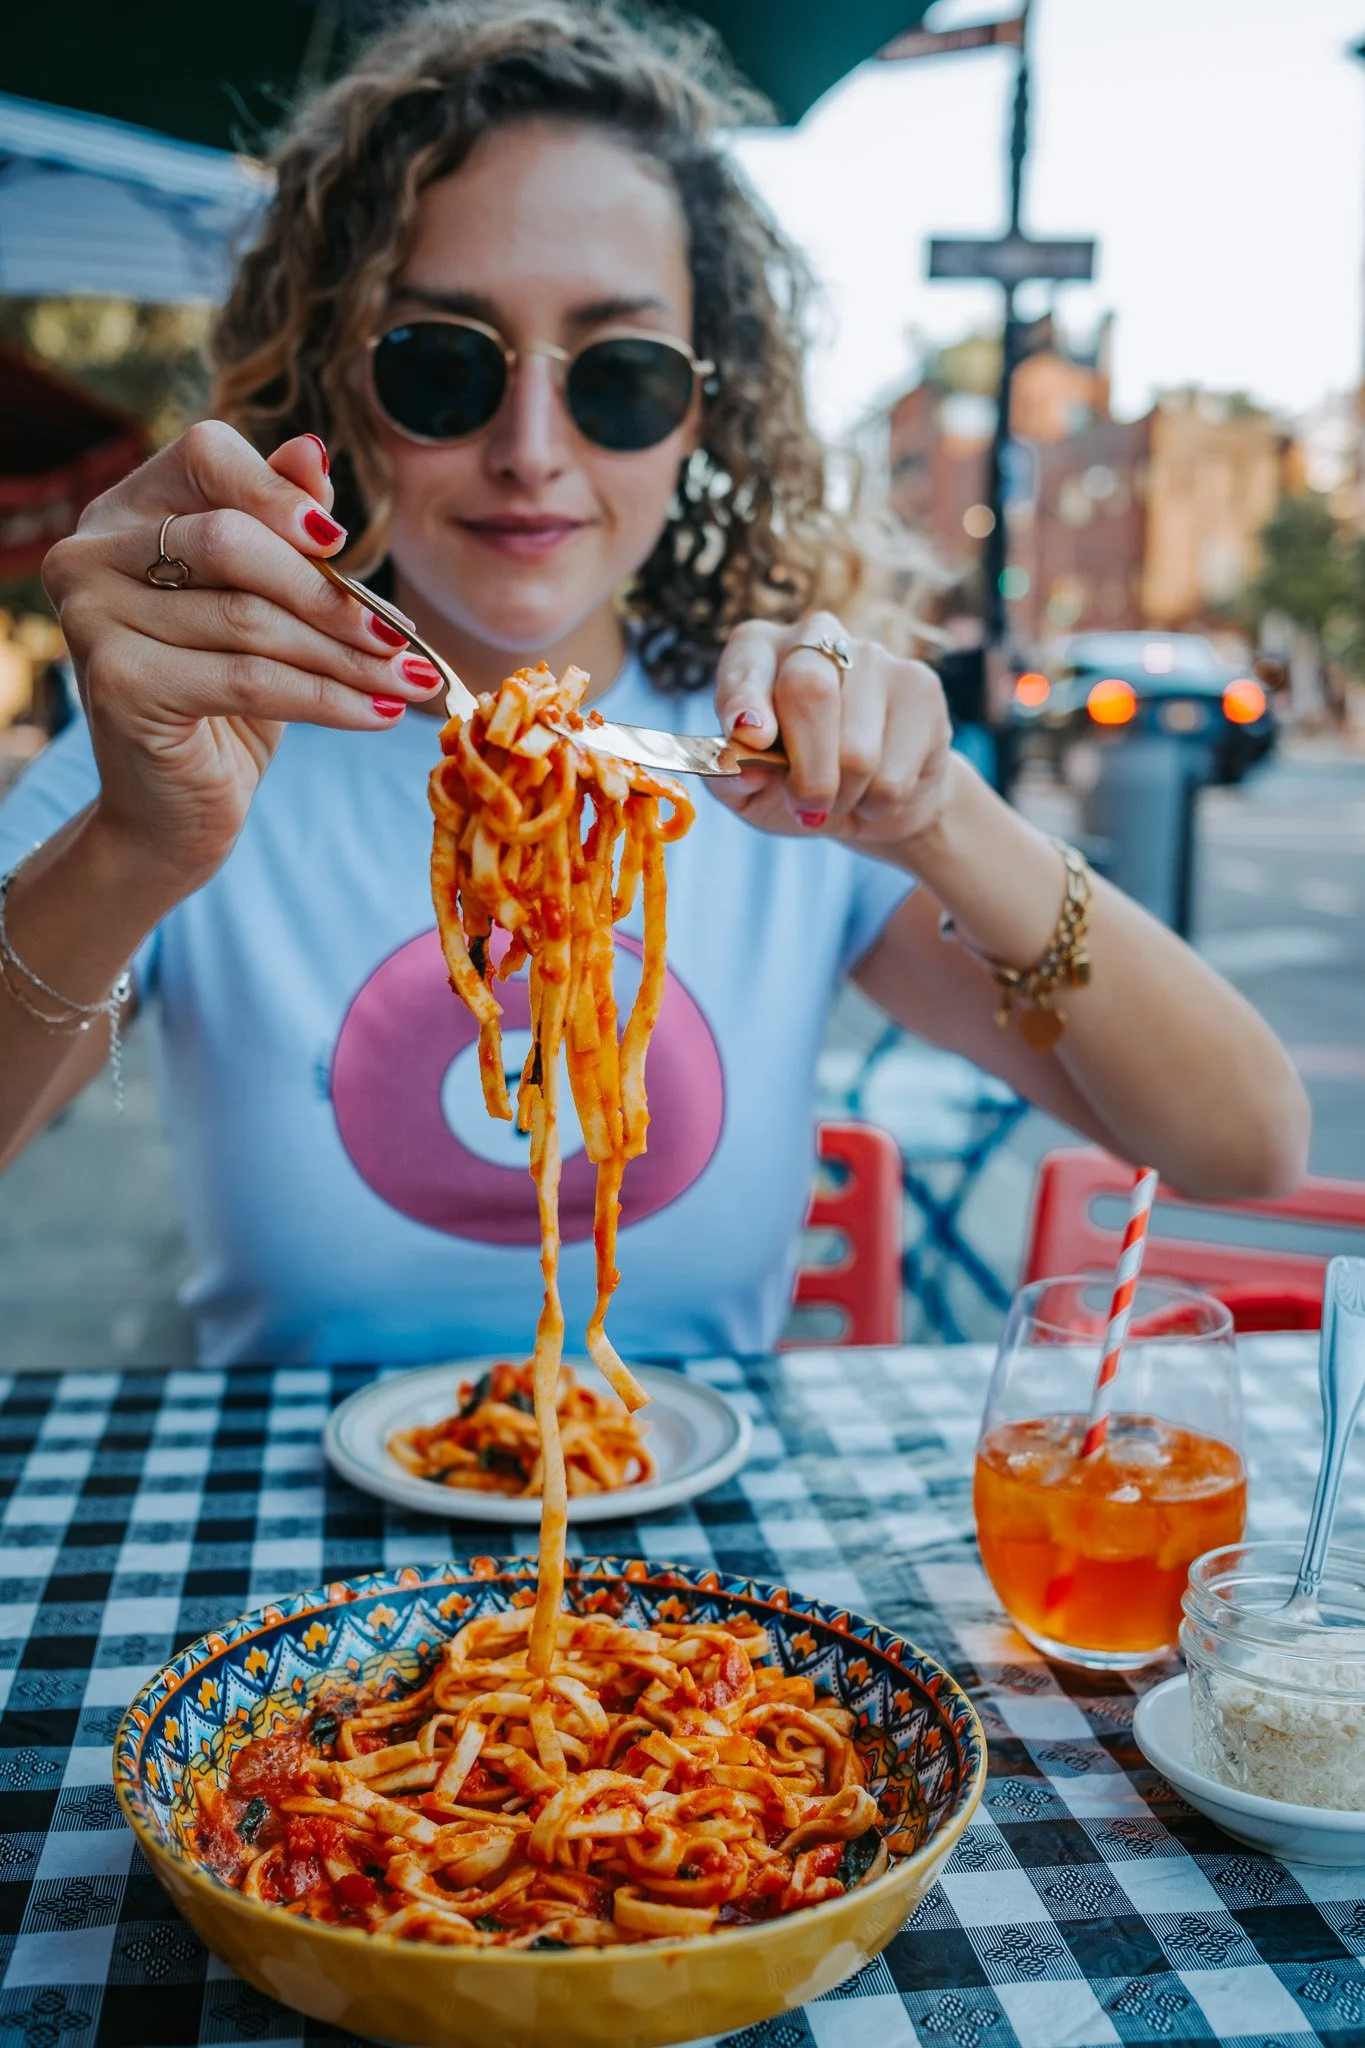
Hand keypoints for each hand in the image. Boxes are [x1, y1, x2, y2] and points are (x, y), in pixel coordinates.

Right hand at [42, 421, 442, 891]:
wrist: (173, 806)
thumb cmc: (222, 695)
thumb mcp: (261, 604)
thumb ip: (280, 524)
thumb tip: (313, 450)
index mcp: (124, 512)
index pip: (205, 456)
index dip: (279, 492)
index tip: (343, 545)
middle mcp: (91, 554)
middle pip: (232, 543)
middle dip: (330, 595)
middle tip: (400, 635)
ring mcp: (93, 618)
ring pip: (250, 621)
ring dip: (347, 656)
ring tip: (411, 678)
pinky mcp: (119, 685)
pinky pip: (250, 680)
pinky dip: (331, 699)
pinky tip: (382, 713)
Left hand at [711, 612, 954, 851]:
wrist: (872, 802)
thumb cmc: (796, 788)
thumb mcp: (749, 792)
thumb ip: (729, 779)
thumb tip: (740, 769)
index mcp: (757, 650)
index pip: (746, 666)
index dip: (745, 701)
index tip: (751, 736)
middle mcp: (813, 635)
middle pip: (809, 693)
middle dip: (806, 773)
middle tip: (806, 807)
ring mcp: (874, 655)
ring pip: (857, 750)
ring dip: (844, 797)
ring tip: (842, 797)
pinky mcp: (920, 686)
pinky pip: (894, 774)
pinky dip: (878, 804)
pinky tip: (877, 789)